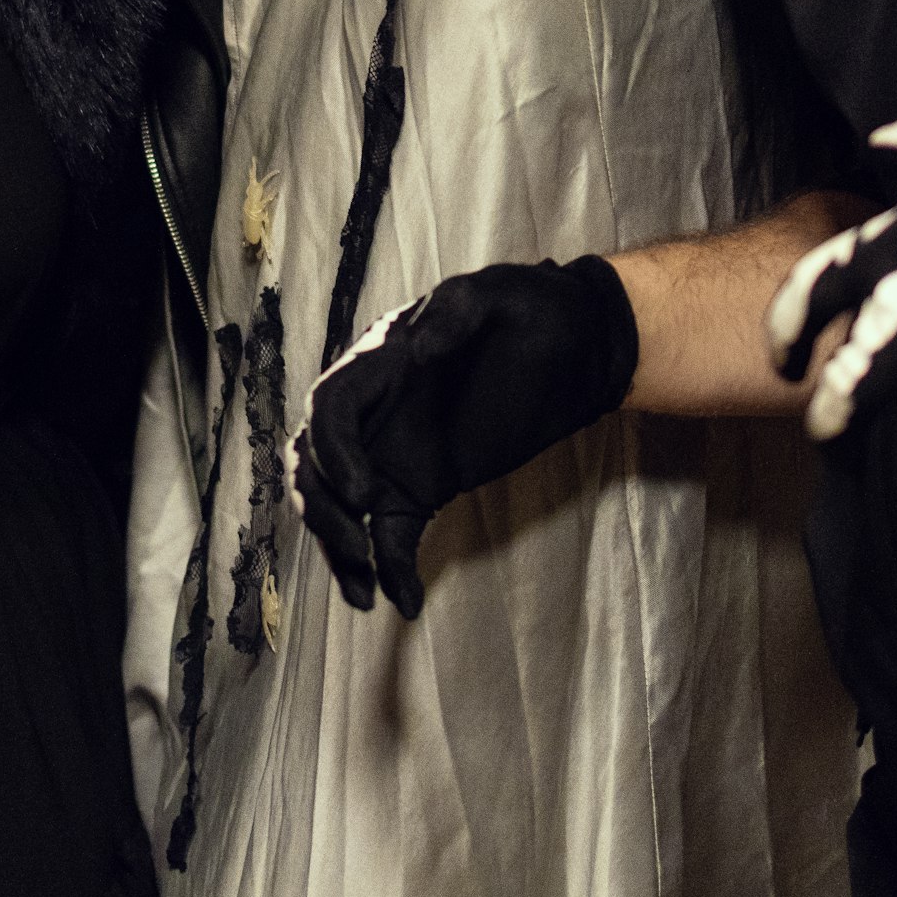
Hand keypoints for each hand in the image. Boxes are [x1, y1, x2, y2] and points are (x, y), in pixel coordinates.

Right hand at [293, 256, 638, 617]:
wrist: (580, 346)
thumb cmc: (534, 310)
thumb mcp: (495, 295)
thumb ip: (452, 314)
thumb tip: (414, 349)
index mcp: (381, 361)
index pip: (331, 407)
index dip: (334, 451)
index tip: (364, 492)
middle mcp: (375, 411)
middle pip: (316, 464)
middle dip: (323, 511)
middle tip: (357, 549)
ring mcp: (394, 453)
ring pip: (341, 506)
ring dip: (343, 550)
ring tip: (366, 594)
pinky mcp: (422, 487)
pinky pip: (390, 533)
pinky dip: (391, 569)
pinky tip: (406, 602)